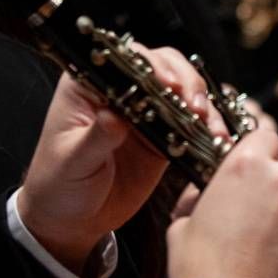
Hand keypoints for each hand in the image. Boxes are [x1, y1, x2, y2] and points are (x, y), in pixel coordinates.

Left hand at [18, 45, 223, 272]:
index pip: (125, 59)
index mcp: (89, 85)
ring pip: (183, 90)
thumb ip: (96, 138)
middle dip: (185, 81)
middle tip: (194, 106)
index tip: (167, 84)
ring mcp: (146, 112)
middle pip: (163, 66)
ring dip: (201, 102)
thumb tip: (115, 116)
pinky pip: (191, 124)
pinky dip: (208, 128)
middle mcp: (121, 91)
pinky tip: (218, 139)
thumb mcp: (73, 161)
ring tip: (209, 124)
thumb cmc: (60, 183)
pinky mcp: (164, 136)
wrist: (72, 219)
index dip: (150, 65)